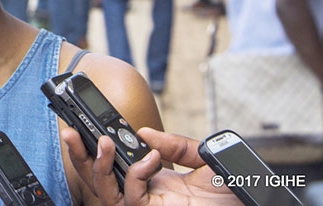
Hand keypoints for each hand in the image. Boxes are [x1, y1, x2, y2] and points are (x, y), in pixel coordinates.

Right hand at [62, 127, 241, 204]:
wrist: (251, 204)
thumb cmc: (231, 194)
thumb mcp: (202, 159)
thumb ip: (175, 144)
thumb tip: (145, 135)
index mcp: (150, 181)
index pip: (113, 164)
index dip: (94, 146)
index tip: (86, 124)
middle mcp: (143, 195)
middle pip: (98, 178)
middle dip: (81, 155)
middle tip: (71, 131)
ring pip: (105, 192)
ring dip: (98, 165)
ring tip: (102, 142)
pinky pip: (131, 199)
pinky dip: (136, 176)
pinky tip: (149, 161)